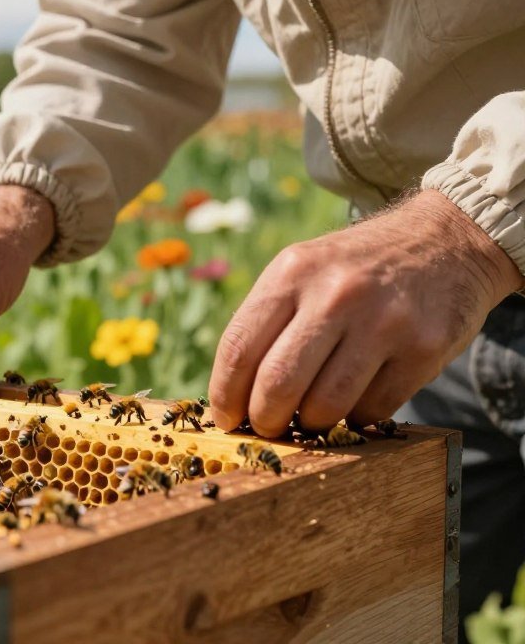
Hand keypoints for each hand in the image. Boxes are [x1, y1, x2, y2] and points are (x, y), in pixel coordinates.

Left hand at [209, 189, 522, 436]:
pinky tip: (356, 398)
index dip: (224, 396)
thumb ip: (268, 321)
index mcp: (292, 271)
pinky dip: (356, 417)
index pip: (239, 349)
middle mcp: (336, 294)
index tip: (225, 418)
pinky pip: (372, 410)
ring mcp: (384, 322)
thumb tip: (232, 394)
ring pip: (325, 407)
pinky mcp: (423, 349)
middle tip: (266, 427)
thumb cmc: (355, 268)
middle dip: (263, 420)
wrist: (445, 241)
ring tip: (311, 415)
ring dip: (311, 425)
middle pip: (277, 384)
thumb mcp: (303, 269)